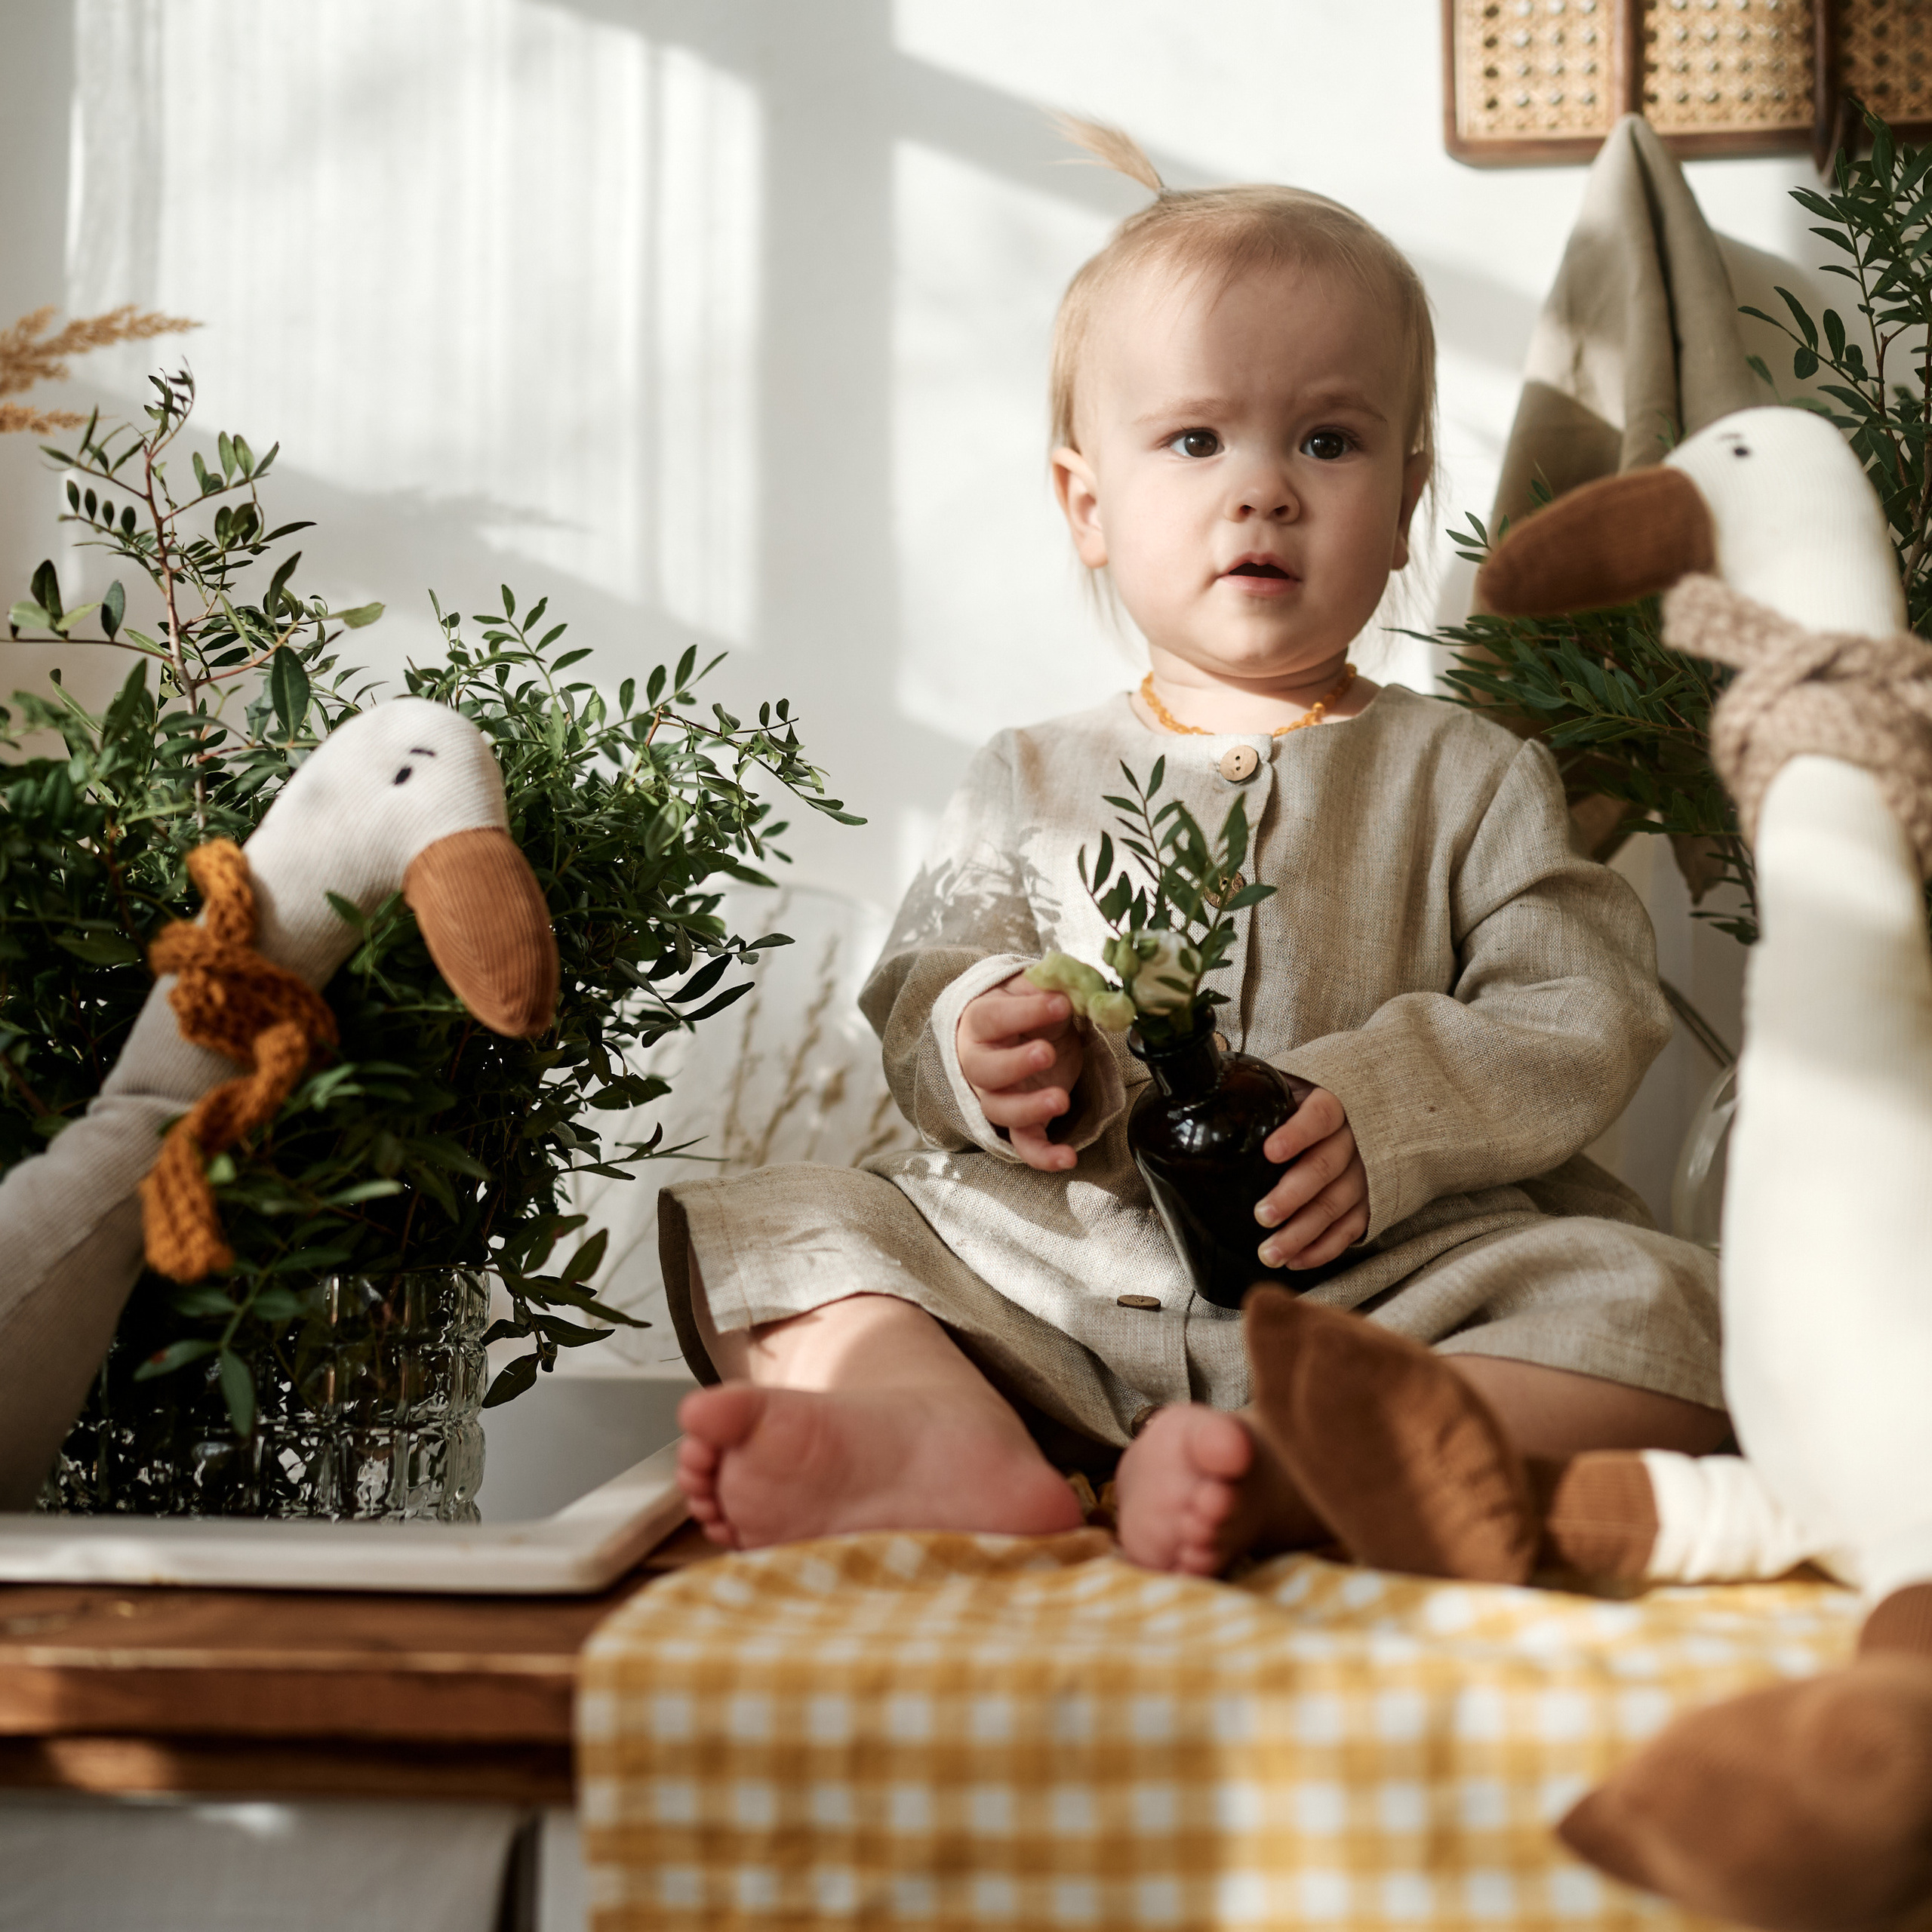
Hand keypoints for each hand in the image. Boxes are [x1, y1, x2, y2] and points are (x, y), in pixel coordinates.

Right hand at [956, 973, 1084, 1172]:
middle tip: (1047, 1052)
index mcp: (980, 1022)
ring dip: (1028, 1108)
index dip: (1024, 1012)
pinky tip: (1067, 1157)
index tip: (1061, 1004)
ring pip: (1000, 1111)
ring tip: (1060, 1100)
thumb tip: (1075, 986)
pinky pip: (1024, 1144)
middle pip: (984, 1071)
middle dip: (1015, 1064)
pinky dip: (1042, 1156)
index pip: (991, 1018)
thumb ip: (1051, 984)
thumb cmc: (1023, 1007)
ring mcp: (998, 1096)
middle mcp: (980, 1062)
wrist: (1016, 1032)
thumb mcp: (1034, 988)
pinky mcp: (1020, 1121)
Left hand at [1254, 1087, 1367, 1268]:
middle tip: (1262, 1215)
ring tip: (1270, 1252)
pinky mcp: (1364, 1203)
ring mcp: (1360, 1174)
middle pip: (1325, 1167)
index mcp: (1328, 1106)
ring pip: (1335, 1205)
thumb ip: (1249, 1098)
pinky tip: (1296, 1260)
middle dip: (1292, 1195)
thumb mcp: (1277, 1095)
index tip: (1270, 1152)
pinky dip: (1323, 1249)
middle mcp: (1349, 1140)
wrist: (1338, 1125)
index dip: (1297, 1134)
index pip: (1320, 1115)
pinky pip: (1349, 1230)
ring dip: (1302, 1233)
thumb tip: (1196, 1104)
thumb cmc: (1294, 1112)